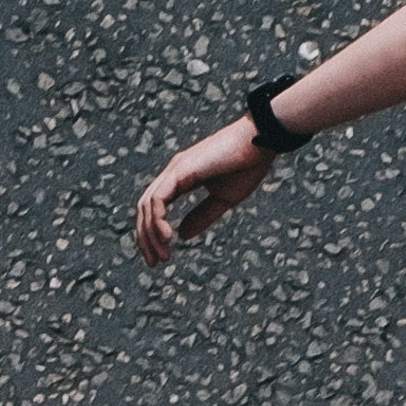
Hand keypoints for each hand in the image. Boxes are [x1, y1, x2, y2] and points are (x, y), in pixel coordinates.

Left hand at [134, 125, 270, 265]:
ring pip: (148, 205)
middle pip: (145, 208)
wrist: (260, 142)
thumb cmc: (247, 166)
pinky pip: (158, 198)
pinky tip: (168, 237)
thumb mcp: (221, 200)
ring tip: (163, 255)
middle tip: (155, 263)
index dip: (152, 234)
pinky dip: (158, 219)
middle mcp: (173, 173)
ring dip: (151, 234)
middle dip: (146, 238)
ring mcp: (174, 169)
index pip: (155, 208)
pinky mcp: (180, 169)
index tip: (160, 257)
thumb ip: (201, 217)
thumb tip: (181, 235)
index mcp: (180, 179)